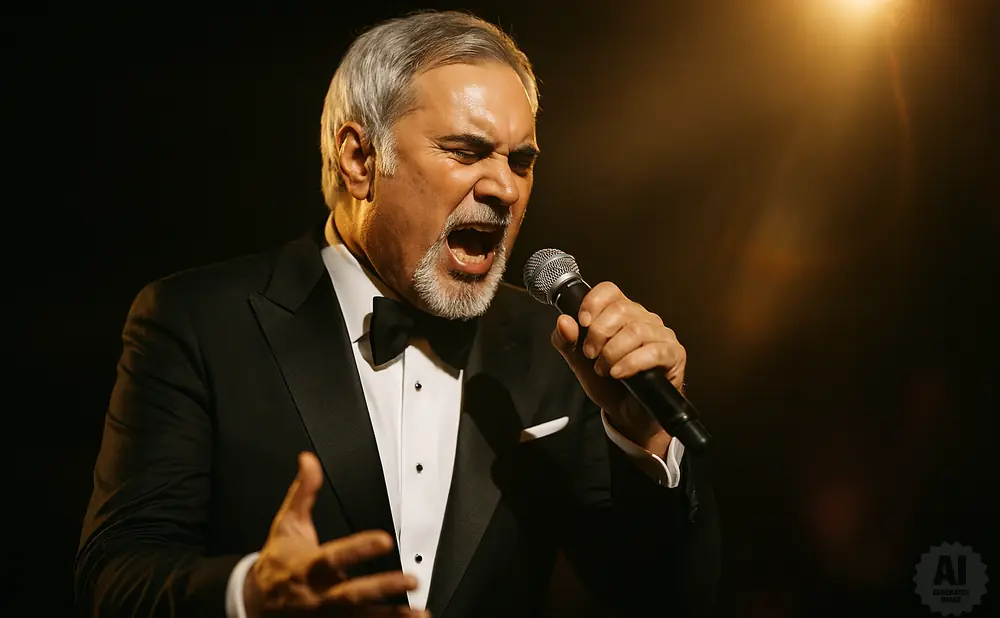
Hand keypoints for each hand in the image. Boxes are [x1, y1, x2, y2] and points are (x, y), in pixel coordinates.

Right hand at [245, 452, 426, 616]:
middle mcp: (317, 596)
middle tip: (412, 579)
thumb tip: (308, 460)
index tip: (385, 540)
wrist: (254, 602)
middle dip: (383, 588)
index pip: (335, 557)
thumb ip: (303, 493)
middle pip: (352, 594)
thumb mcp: (287, 524)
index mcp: (308, 567)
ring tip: (419, 612)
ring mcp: (324, 616)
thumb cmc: (277, 562)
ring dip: (391, 616)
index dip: (359, 549)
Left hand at [551, 282, 685, 455]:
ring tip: (604, 369)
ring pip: (636, 331)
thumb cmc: (607, 383)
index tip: (583, 322)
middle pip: (621, 309)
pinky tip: (618, 373)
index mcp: (621, 313)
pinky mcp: (674, 355)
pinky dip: (630, 363)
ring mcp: (661, 335)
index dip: (593, 302)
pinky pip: (654, 352)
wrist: (626, 414)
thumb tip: (563, 321)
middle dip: (599, 334)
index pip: (610, 290)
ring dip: (613, 352)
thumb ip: (567, 341)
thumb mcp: (579, 362)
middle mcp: (644, 319)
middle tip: (591, 354)